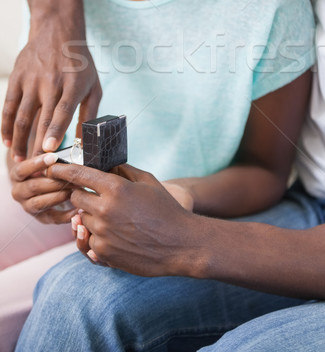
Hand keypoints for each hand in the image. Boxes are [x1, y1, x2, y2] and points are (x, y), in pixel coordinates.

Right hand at [2, 31, 101, 160]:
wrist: (58, 31)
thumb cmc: (81, 64)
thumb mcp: (94, 86)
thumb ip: (89, 113)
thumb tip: (85, 142)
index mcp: (72, 84)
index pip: (62, 110)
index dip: (55, 131)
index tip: (48, 151)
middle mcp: (51, 82)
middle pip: (41, 118)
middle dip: (36, 145)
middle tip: (34, 168)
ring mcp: (31, 79)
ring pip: (22, 115)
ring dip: (19, 140)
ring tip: (19, 160)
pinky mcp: (17, 77)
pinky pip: (8, 105)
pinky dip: (5, 125)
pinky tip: (7, 142)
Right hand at [10, 152, 76, 223]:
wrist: (45, 185)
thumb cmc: (48, 167)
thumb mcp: (45, 159)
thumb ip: (49, 155)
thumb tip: (55, 146)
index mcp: (17, 175)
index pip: (23, 170)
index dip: (38, 163)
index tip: (54, 156)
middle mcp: (19, 192)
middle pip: (34, 187)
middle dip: (54, 181)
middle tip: (72, 175)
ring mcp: (28, 206)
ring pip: (41, 203)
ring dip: (59, 196)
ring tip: (75, 189)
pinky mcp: (41, 218)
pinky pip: (52, 219)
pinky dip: (66, 215)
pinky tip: (79, 208)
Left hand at [48, 163, 197, 274]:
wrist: (180, 244)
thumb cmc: (166, 209)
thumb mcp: (148, 181)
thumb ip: (124, 170)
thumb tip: (106, 164)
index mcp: (116, 188)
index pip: (78, 175)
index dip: (62, 170)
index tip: (52, 167)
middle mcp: (105, 210)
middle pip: (75, 198)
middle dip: (82, 194)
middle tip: (96, 196)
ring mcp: (102, 233)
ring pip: (81, 220)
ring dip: (91, 216)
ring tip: (115, 218)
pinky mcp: (103, 253)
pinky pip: (89, 240)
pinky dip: (98, 236)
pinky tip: (118, 234)